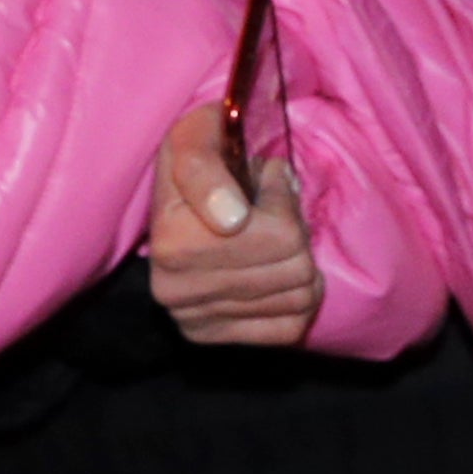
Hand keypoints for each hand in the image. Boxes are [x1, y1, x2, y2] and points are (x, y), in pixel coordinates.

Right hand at [147, 101, 318, 346]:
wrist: (173, 191)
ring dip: (301, 264)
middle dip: (296, 231)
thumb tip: (232, 220)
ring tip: (275, 241)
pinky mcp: (211, 337)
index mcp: (171, 240)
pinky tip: (277, 276)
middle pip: (294, 267)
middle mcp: (173, 289)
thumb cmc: (200, 153)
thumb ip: (205, 169)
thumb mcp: (197, 136)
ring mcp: (191, 319)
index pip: (281, 236)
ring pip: (297, 298)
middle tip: (274, 212)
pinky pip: (289, 328)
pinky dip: (296, 300)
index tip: (263, 179)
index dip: (283, 200)